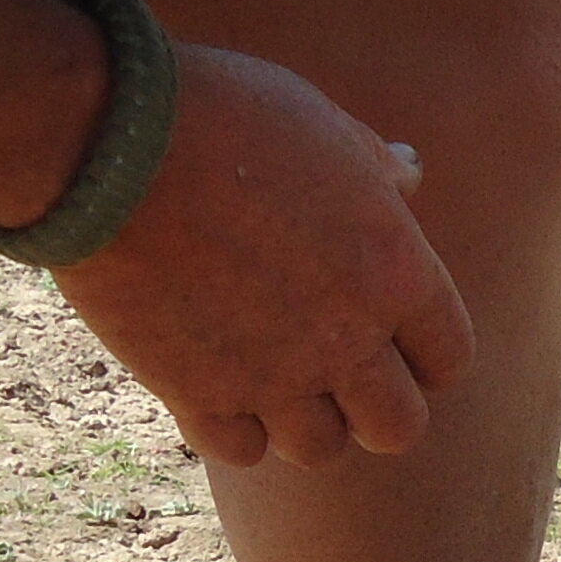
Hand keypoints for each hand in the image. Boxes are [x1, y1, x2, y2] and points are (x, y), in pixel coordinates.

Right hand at [55, 44, 475, 470]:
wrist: (111, 141)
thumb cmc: (224, 111)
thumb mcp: (320, 122)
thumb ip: (374, 165)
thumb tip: (409, 172)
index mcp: (395, 273)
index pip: (449, 358)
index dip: (425, 355)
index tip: (393, 338)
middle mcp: (347, 339)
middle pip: (398, 429)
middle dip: (375, 409)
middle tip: (338, 373)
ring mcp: (274, 376)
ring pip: (318, 449)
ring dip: (301, 421)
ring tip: (271, 376)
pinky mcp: (198, 395)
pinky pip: (239, 450)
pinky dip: (231, 427)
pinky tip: (213, 382)